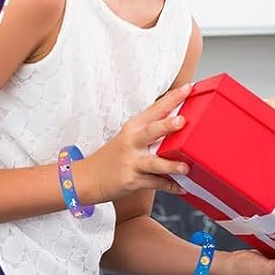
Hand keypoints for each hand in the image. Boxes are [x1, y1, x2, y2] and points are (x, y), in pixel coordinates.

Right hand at [74, 84, 194, 206]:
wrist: (85, 179)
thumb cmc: (113, 156)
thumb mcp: (128, 136)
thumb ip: (150, 129)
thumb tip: (179, 120)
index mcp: (133, 127)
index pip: (155, 108)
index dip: (173, 98)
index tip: (189, 88)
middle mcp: (132, 142)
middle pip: (151, 132)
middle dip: (167, 126)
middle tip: (182, 121)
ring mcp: (132, 162)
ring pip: (154, 163)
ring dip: (171, 165)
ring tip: (185, 167)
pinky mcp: (132, 181)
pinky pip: (155, 183)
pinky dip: (170, 186)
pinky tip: (182, 187)